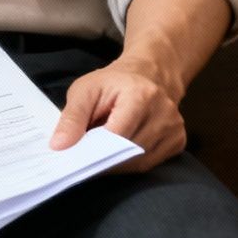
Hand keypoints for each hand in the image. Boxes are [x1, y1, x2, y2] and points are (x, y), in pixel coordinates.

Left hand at [49, 55, 185, 171]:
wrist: (150, 74)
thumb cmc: (113, 83)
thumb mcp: (85, 90)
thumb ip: (72, 118)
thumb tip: (59, 146)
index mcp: (141, 96)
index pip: (116, 135)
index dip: (94, 150)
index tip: (75, 158)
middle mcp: (164, 113)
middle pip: (129, 152)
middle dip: (103, 159)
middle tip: (84, 159)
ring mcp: (174, 129)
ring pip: (140, 163)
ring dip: (116, 163)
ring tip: (102, 151)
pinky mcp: (178, 141)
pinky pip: (150, 163)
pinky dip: (131, 163)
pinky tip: (120, 151)